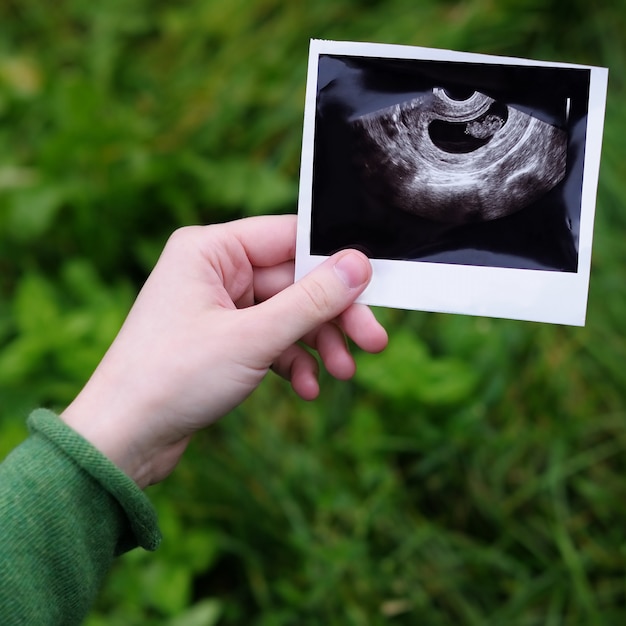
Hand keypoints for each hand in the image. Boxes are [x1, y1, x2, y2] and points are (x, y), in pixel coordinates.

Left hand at [61, 215, 386, 486]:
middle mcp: (214, 271)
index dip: (334, 261)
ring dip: (318, 343)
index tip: (373, 287)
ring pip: (288, 313)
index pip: (289, 238)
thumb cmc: (171, 379)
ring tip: (342, 372)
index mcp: (210, 250)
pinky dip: (292, 361)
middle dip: (333, 315)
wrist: (123, 440)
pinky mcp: (223, 339)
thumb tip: (357, 266)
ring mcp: (219, 307)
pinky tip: (306, 388)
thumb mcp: (252, 338)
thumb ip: (310, 301)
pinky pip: (271, 340)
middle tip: (373, 341)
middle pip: (295, 281)